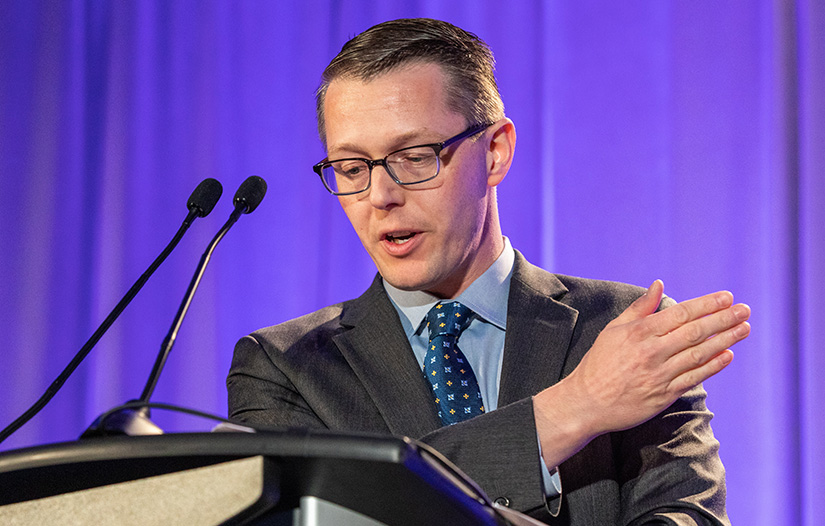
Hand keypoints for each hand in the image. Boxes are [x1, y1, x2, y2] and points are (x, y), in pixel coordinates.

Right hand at [533, 280, 750, 465]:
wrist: (586, 403)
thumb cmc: (598, 364)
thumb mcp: (613, 330)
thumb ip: (639, 308)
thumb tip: (659, 284)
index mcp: (639, 333)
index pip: (680, 313)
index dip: (706, 304)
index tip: (726, 297)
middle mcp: (652, 352)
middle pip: (695, 332)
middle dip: (723, 319)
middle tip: (744, 309)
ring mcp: (660, 375)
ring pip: (699, 354)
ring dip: (725, 340)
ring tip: (744, 328)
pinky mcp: (664, 395)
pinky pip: (694, 378)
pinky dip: (713, 366)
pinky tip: (728, 355)